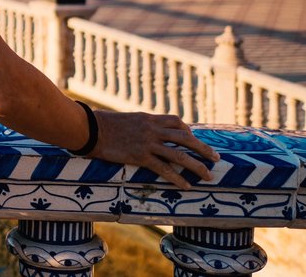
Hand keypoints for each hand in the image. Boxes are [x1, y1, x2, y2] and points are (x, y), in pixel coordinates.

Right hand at [92, 110, 218, 189]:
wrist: (90, 129)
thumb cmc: (103, 123)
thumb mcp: (126, 119)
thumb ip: (140, 124)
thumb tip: (144, 130)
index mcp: (149, 118)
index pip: (176, 121)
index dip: (188, 131)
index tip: (194, 140)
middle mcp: (152, 129)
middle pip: (185, 138)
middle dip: (203, 149)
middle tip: (216, 158)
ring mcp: (147, 143)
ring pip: (179, 155)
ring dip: (197, 166)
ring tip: (208, 176)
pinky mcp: (140, 156)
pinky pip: (164, 169)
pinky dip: (177, 179)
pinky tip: (186, 186)